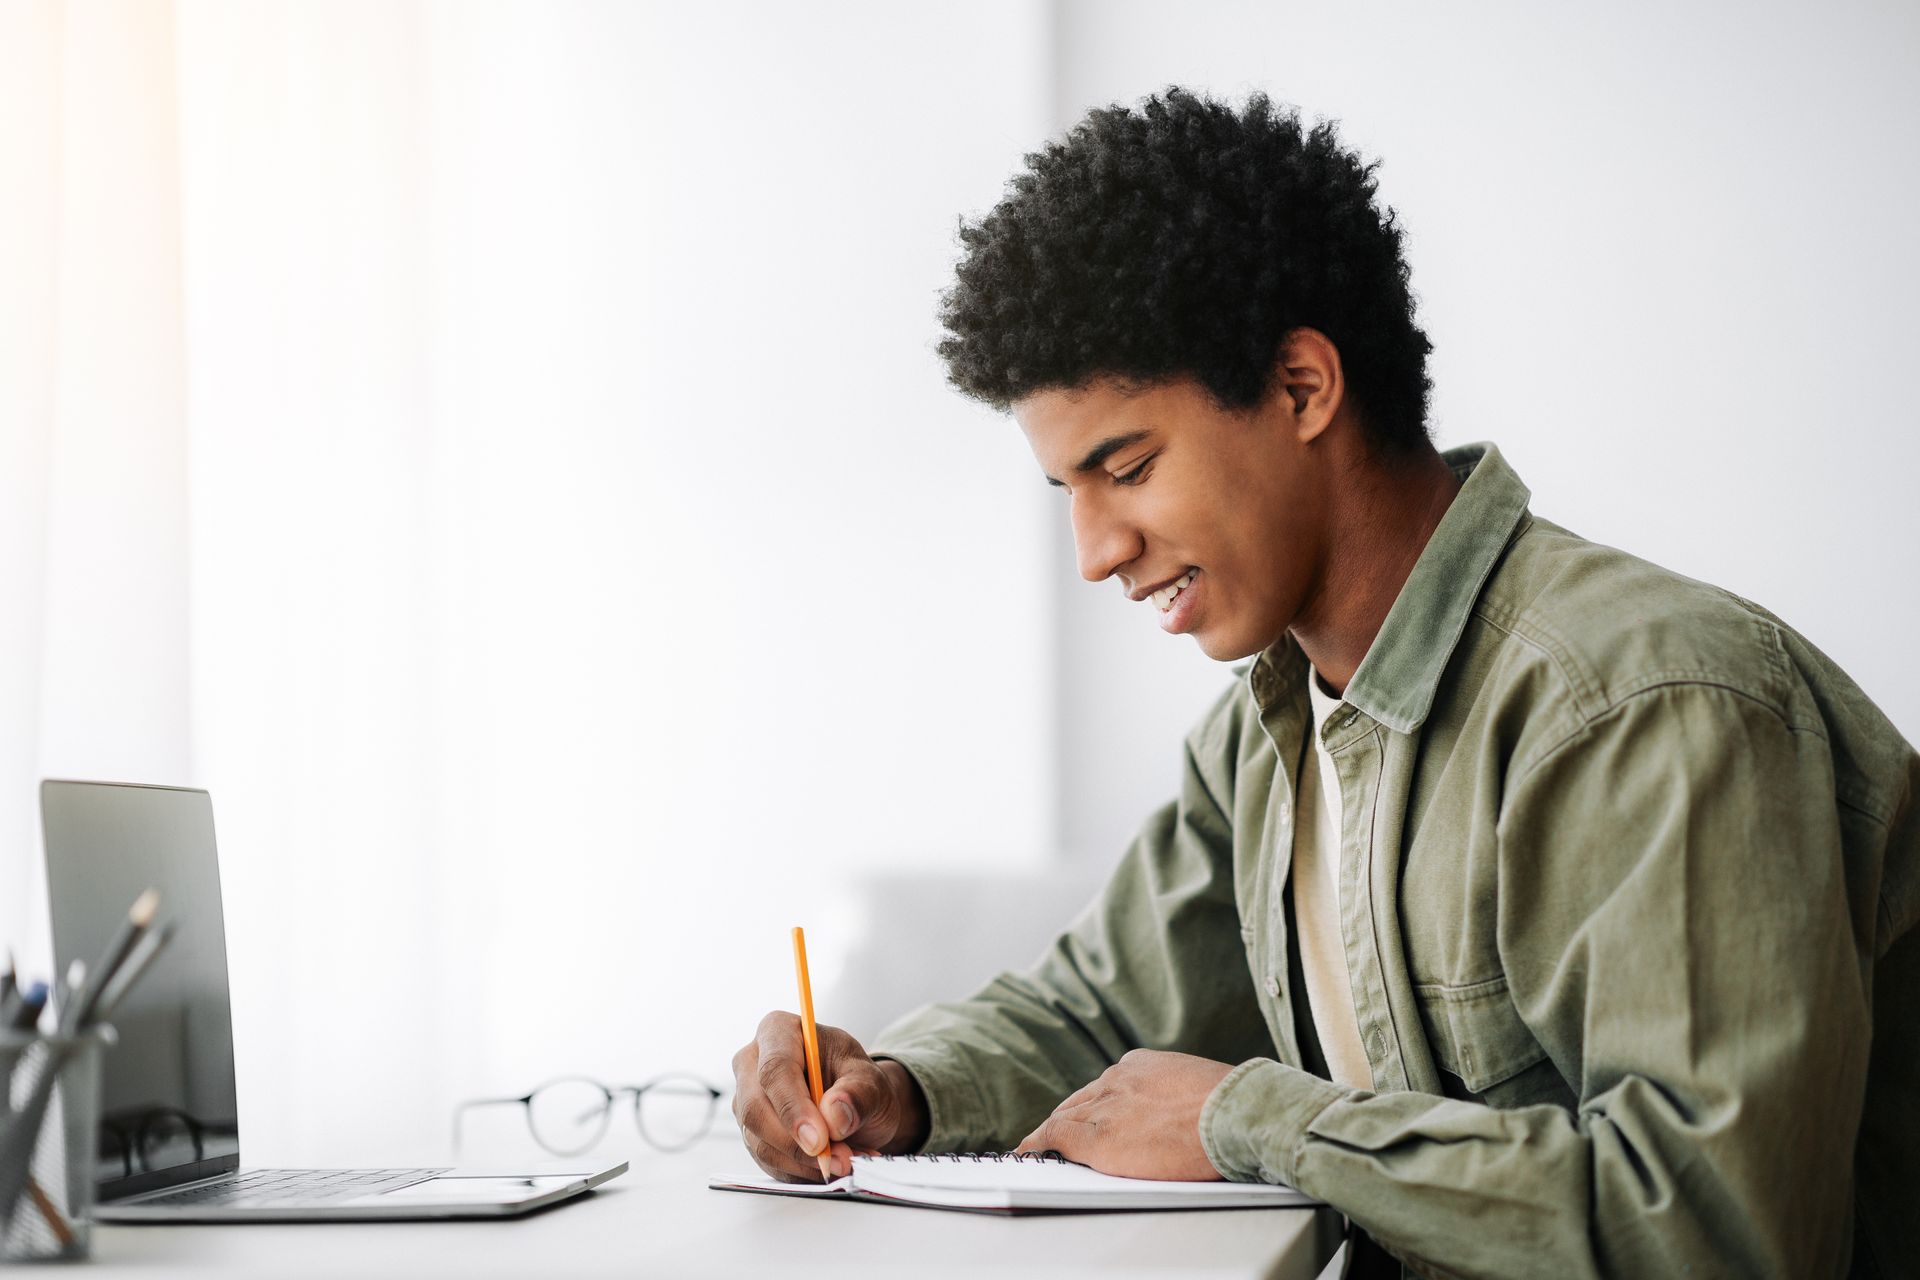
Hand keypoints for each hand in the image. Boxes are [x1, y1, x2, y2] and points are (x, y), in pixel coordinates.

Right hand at [730, 1010, 929, 1181]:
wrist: (854, 1105)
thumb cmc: (856, 1082)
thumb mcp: (871, 1080)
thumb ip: (858, 1093)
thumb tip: (835, 1115)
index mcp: (777, 1032)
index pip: (774, 1070)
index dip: (793, 1108)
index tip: (819, 1139)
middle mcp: (752, 1064)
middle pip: (756, 1109)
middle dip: (798, 1143)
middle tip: (839, 1159)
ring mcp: (746, 1101)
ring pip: (761, 1142)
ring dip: (805, 1162)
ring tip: (846, 1160)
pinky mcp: (751, 1134)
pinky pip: (768, 1162)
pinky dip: (802, 1171)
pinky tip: (830, 1165)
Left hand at [1015, 1049, 1233, 1180]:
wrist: (1234, 1113)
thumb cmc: (1231, 1106)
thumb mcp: (1197, 1086)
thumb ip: (1175, 1095)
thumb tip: (1180, 1114)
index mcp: (1141, 1065)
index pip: (1104, 1088)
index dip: (1092, 1106)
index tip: (1089, 1118)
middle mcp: (1117, 1080)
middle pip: (1078, 1101)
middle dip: (1066, 1119)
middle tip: (1052, 1136)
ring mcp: (1106, 1108)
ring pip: (1064, 1118)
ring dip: (1052, 1134)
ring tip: (1036, 1148)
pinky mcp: (1099, 1140)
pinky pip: (1055, 1138)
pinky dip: (1038, 1146)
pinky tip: (1028, 1153)